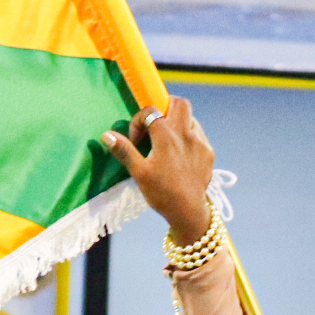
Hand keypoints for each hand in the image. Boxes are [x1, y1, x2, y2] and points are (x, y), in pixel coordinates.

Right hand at [101, 98, 213, 242]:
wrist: (188, 211)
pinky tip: (179, 152)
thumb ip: (124, 150)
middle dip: (166, 106)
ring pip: (191, 117)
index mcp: (167, 135)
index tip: (135, 138)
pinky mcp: (208, 152)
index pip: (151, 111)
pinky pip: (198, 134)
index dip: (139, 121)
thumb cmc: (162, 193)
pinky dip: (188, 135)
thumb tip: (106, 135)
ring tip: (166, 139)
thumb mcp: (139, 172)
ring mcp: (200, 142)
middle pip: (180, 103)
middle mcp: (186, 133)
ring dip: (177, 122)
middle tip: (156, 121)